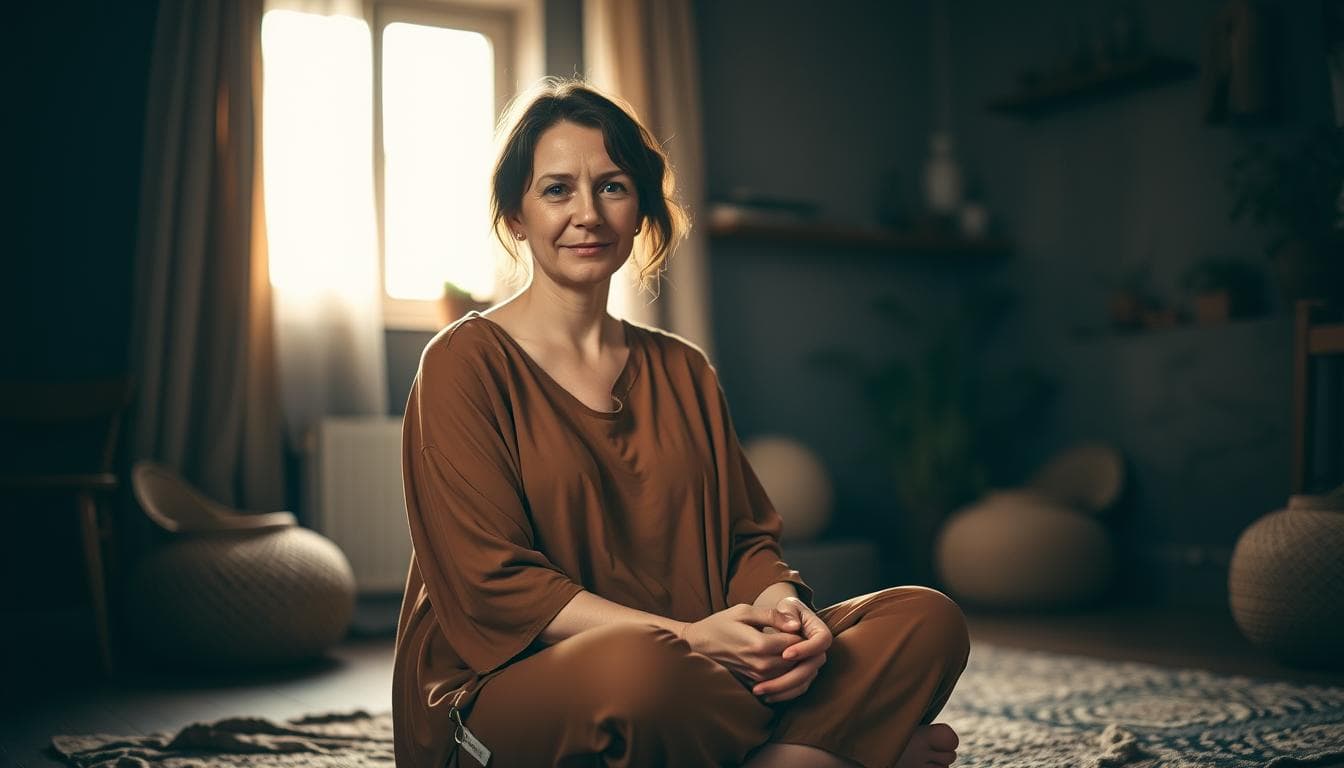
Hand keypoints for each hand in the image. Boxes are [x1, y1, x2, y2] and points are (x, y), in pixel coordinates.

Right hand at [680, 604, 802, 682]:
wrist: (699, 645)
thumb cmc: (721, 624)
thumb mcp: (744, 611)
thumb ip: (772, 616)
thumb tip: (796, 624)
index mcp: (759, 644)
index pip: (795, 642)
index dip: (802, 633)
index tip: (799, 624)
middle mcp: (760, 665)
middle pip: (797, 661)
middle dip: (803, 649)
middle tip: (801, 636)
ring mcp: (758, 677)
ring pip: (791, 673)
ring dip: (797, 661)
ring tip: (791, 645)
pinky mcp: (755, 683)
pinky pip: (781, 681)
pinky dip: (788, 671)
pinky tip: (783, 658)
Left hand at [751, 597, 831, 703]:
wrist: (785, 621)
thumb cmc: (786, 611)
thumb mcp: (786, 605)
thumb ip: (786, 613)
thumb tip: (794, 626)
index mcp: (819, 631)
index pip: (821, 642)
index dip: (806, 649)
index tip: (785, 654)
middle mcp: (819, 651)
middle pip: (812, 668)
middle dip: (789, 677)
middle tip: (765, 680)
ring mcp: (812, 665)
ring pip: (803, 682)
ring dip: (782, 689)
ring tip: (759, 690)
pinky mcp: (804, 676)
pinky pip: (797, 689)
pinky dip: (782, 694)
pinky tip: (765, 695)